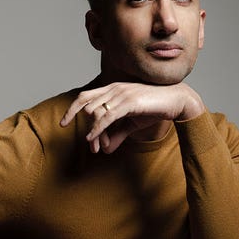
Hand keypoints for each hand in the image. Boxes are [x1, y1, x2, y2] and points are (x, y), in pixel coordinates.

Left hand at [60, 82, 205, 153]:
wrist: (176, 101)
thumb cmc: (154, 109)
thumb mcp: (132, 124)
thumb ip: (117, 134)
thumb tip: (105, 150)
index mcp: (112, 88)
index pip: (84, 96)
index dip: (72, 109)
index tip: (63, 122)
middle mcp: (113, 88)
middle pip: (85, 104)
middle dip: (79, 121)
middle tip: (80, 137)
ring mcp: (121, 94)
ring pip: (95, 113)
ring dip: (94, 132)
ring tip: (97, 146)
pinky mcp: (128, 103)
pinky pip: (106, 117)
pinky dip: (97, 128)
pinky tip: (92, 138)